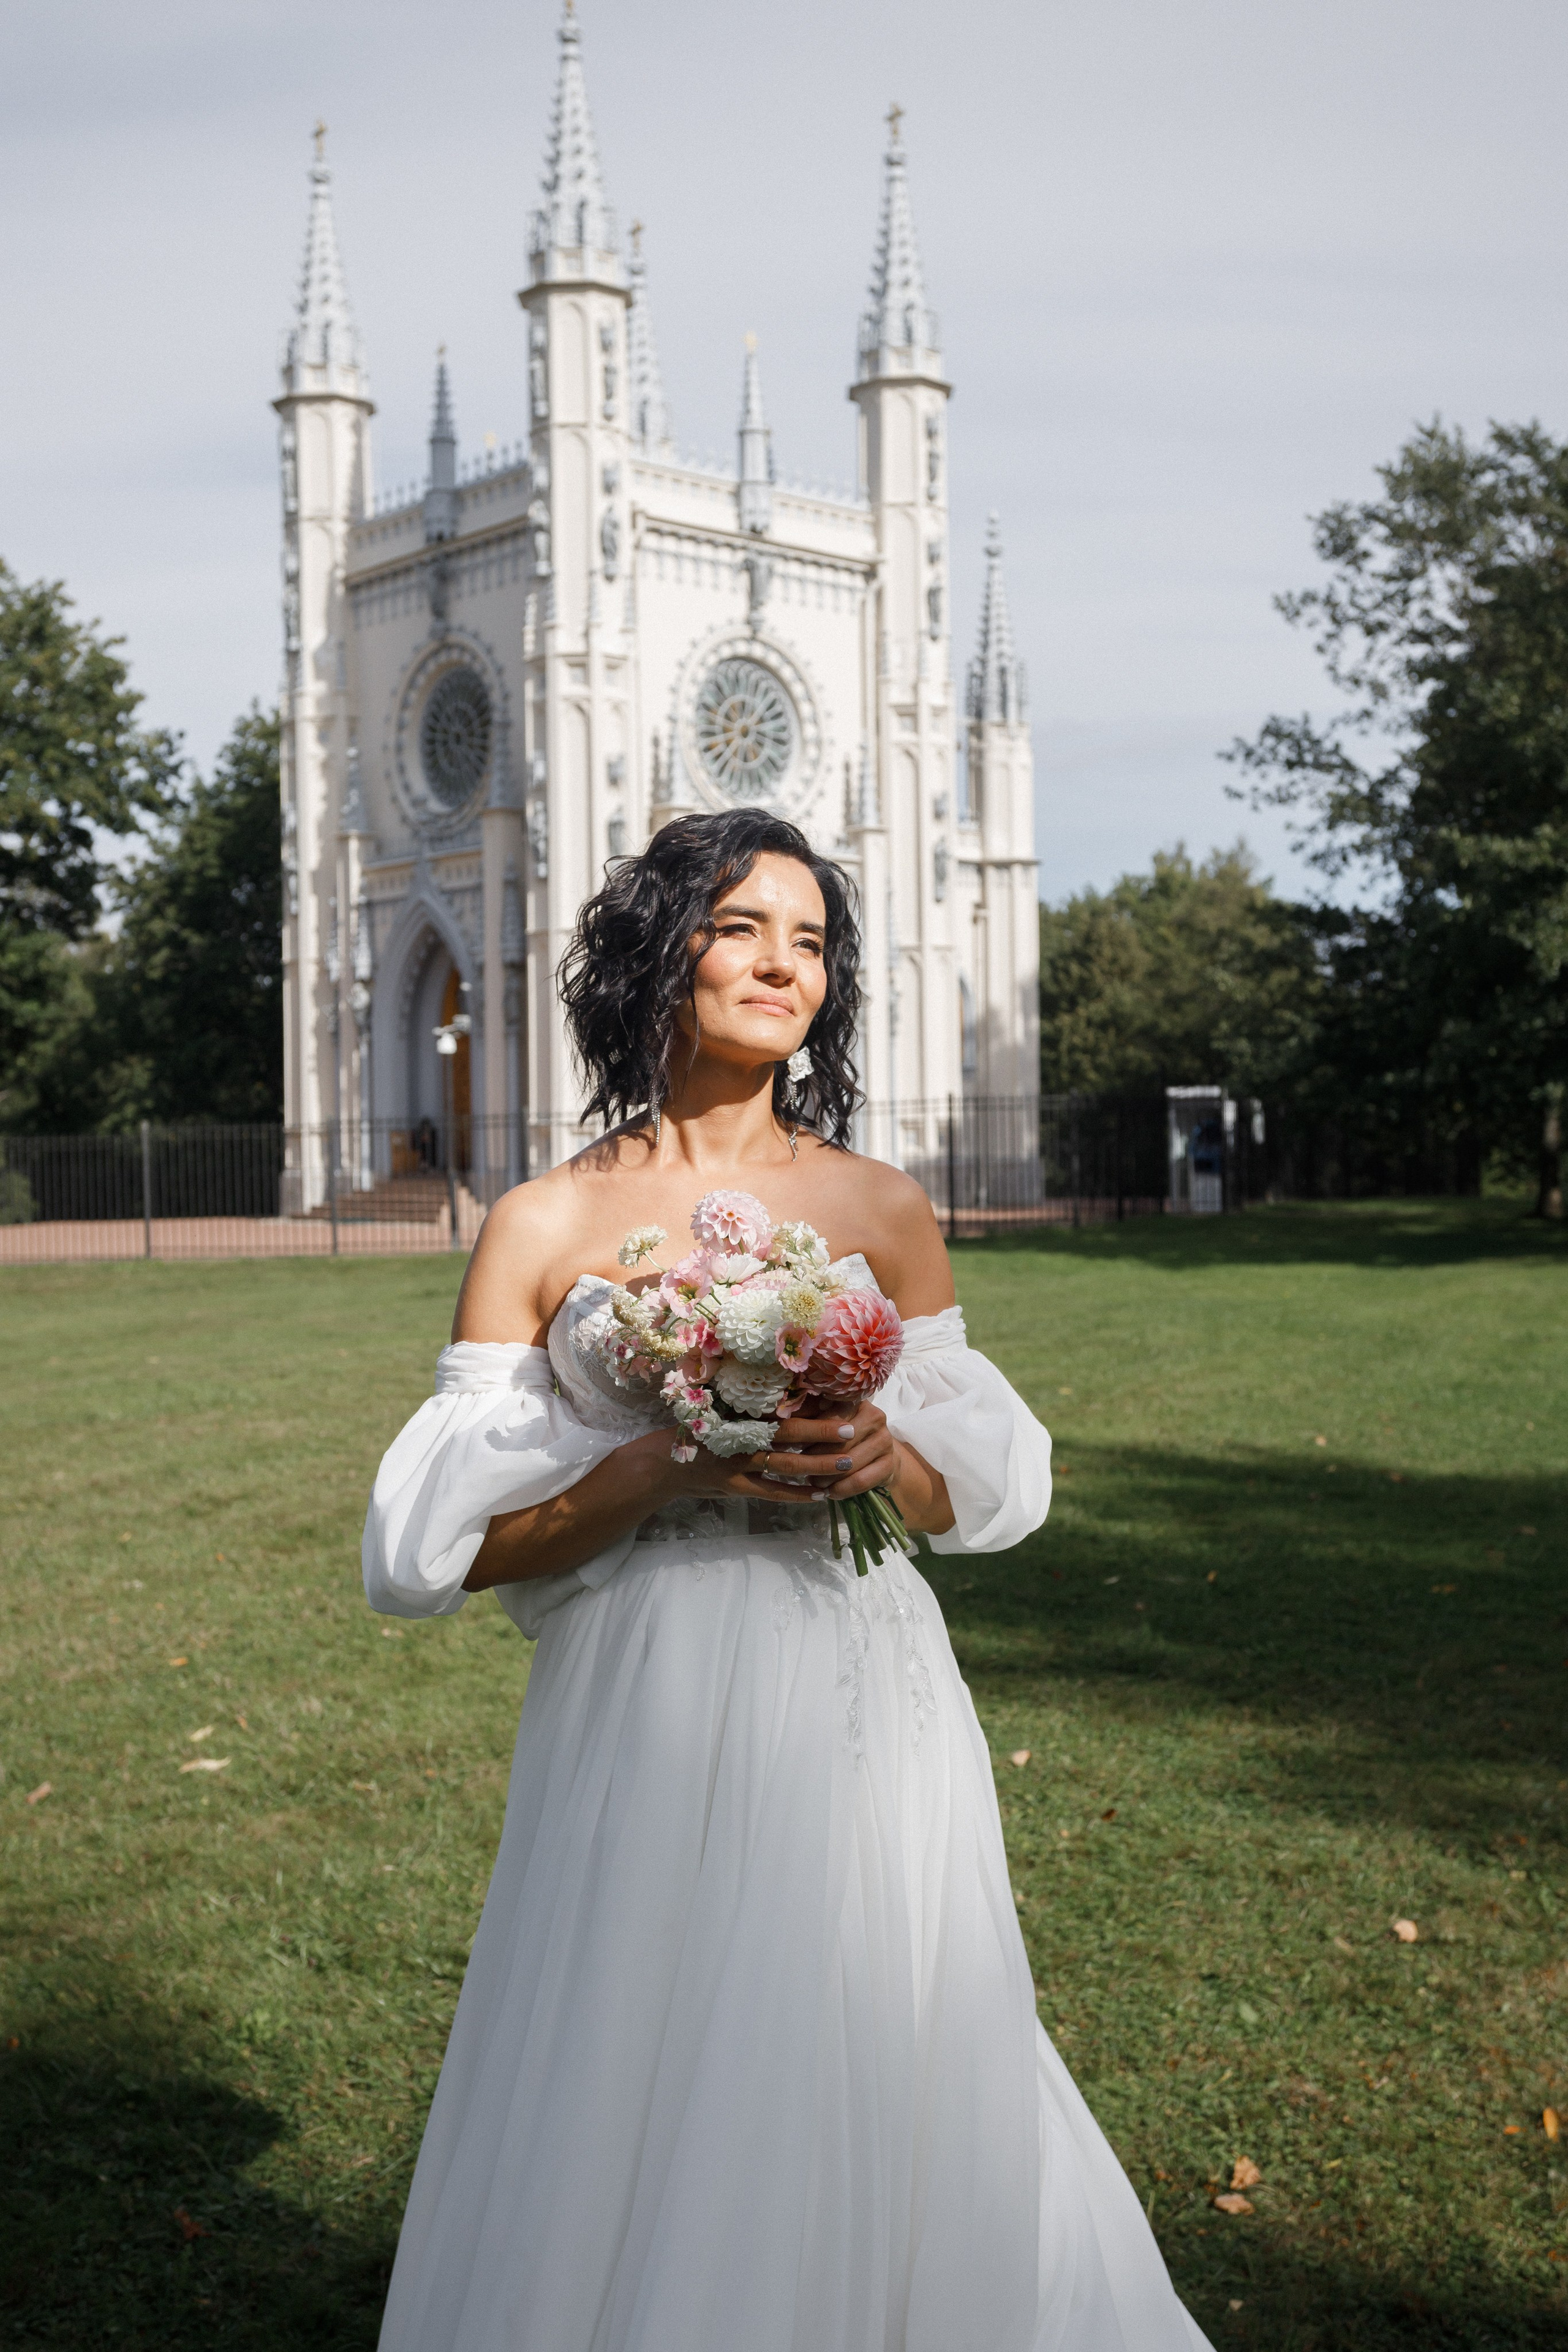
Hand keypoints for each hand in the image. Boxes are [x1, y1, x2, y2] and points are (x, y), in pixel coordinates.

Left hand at [759, 1396, 898, 1502]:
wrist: (879, 1457)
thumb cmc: (842, 1438)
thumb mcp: (825, 1423)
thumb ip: (807, 1417)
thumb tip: (777, 1419)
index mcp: (855, 1400)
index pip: (828, 1416)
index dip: (808, 1432)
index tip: (791, 1444)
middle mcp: (874, 1416)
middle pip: (838, 1441)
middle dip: (816, 1458)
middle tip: (799, 1469)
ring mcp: (885, 1440)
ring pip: (848, 1462)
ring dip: (827, 1476)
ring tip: (813, 1482)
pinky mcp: (890, 1463)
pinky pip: (861, 1480)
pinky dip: (842, 1489)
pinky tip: (830, 1493)